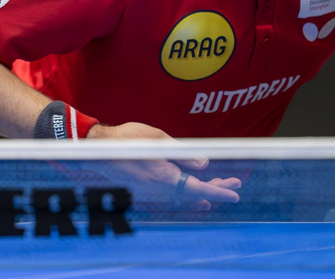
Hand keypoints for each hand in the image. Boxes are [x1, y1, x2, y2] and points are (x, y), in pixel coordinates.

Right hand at [87, 122, 241, 209]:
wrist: (98, 149)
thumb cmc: (127, 138)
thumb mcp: (158, 140)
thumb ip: (183, 153)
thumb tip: (205, 163)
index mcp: (164, 176)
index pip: (198, 187)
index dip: (219, 191)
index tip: (235, 193)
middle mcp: (159, 189)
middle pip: (194, 193)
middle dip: (216, 188)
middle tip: (234, 184)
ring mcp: (151, 192)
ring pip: (184, 196)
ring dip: (203, 192)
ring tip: (220, 187)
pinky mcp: (146, 190)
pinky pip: (172, 196)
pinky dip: (187, 195)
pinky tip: (195, 196)